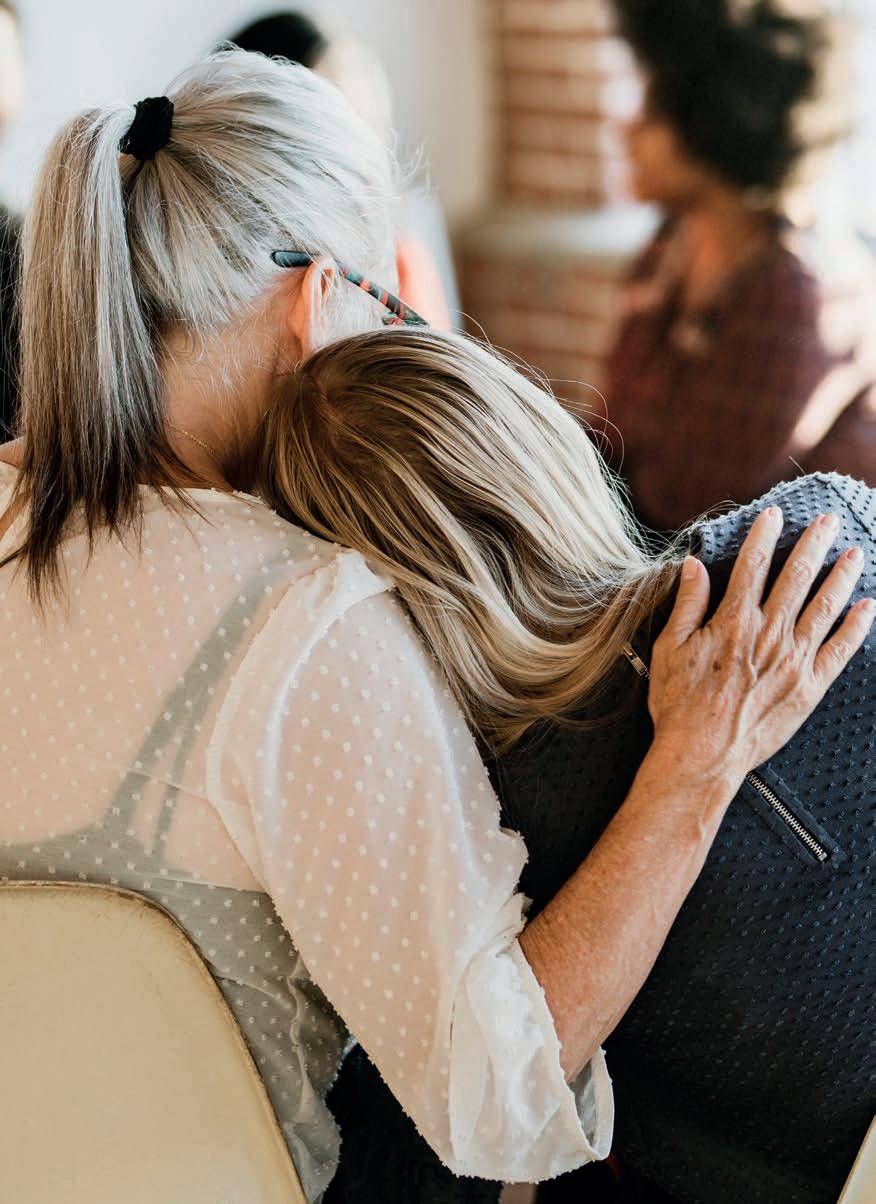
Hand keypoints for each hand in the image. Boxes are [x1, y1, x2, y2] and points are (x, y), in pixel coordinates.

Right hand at [648, 507, 873, 788]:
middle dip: (814, 544)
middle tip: (828, 521)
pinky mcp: (810, 687)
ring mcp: (794, 660)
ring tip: (855, 552)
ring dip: (841, 575)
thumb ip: (687, 604)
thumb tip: (693, 564)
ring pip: (825, 606)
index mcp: (733, 621)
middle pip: (796, 577)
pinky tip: (867, 606)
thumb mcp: (670, 648)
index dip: (765, 535)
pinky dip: (856, 626)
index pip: (753, 565)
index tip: (775, 514)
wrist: (702, 755)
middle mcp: (769, 634)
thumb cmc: (679, 704)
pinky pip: (840, 650)